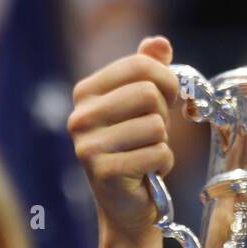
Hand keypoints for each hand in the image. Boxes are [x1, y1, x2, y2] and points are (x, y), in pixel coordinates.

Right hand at [68, 35, 179, 239]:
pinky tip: (146, 173)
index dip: (166, 81)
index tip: (166, 98)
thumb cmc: (135, 148)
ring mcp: (88, 145)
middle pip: (149, 94)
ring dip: (162, 144)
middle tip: (150, 134)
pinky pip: (158, 154)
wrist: (126, 204)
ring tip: (144, 154)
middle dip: (163, 116)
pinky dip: (162, 165)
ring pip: (156, 127)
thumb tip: (160, 43)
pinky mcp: (104, 172)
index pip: (140, 65)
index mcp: (86, 92)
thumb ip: (148, 71)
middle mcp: (80, 116)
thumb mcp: (141, 104)